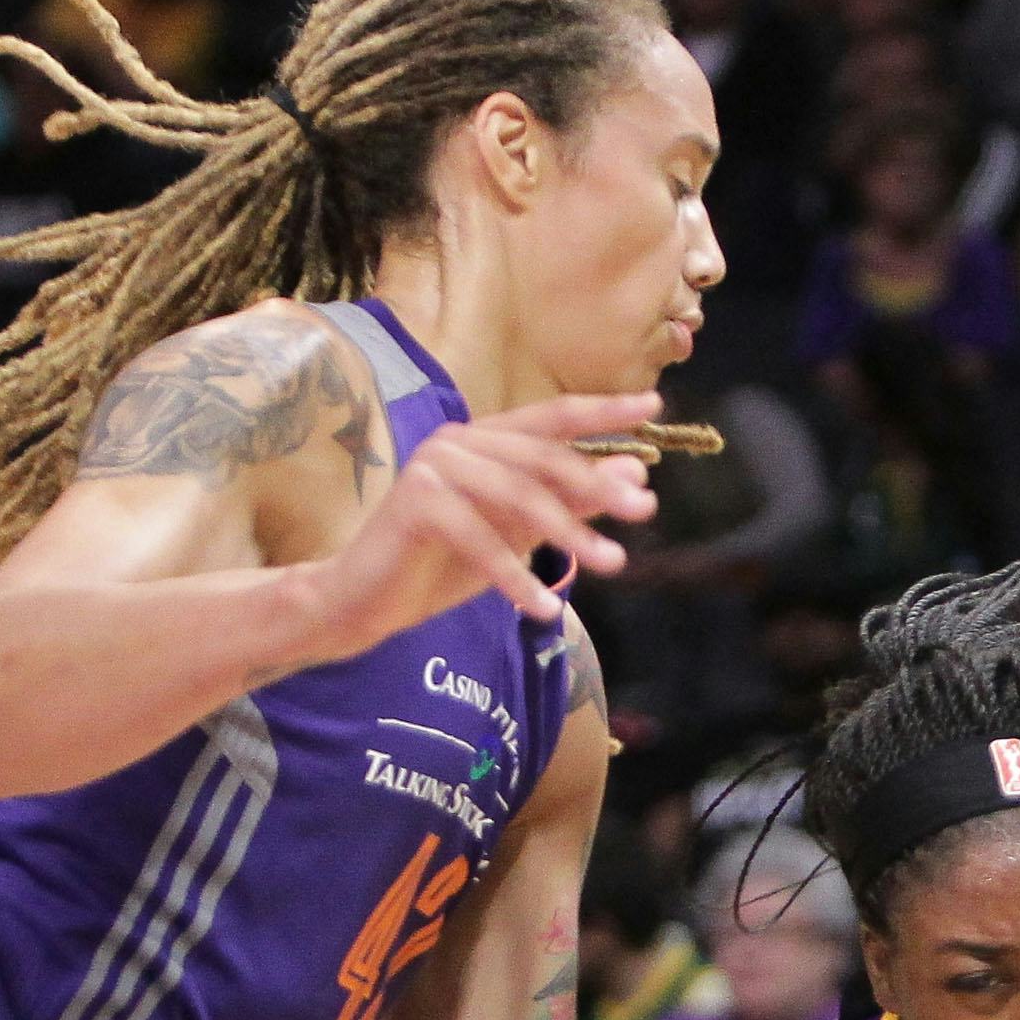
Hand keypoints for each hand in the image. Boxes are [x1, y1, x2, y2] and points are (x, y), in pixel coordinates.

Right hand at [289, 395, 660, 653]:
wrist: (366, 599)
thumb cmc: (442, 564)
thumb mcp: (520, 534)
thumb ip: (572, 502)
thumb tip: (636, 476)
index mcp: (485, 439)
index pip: (553, 417)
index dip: (602, 412)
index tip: (653, 408)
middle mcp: (459, 440)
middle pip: (543, 458)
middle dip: (597, 485)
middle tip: (644, 512)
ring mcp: (434, 466)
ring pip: (518, 496)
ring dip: (569, 533)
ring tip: (611, 565)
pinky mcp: (416, 502)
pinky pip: (481, 539)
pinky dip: (515, 578)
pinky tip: (544, 611)